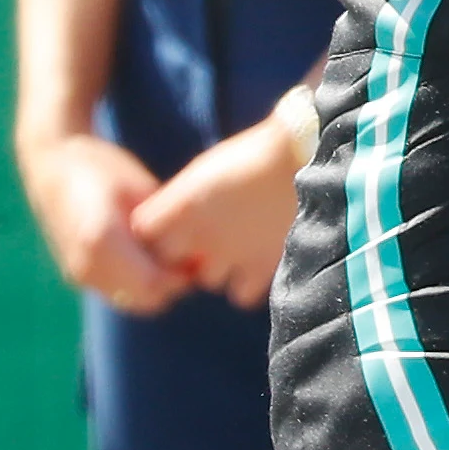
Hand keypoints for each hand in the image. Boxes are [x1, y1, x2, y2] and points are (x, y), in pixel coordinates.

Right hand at [19, 131, 186, 317]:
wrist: (53, 165)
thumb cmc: (103, 168)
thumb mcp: (140, 190)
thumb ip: (162, 227)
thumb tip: (193, 255)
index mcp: (102, 240)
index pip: (153, 284)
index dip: (181, 277)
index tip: (197, 257)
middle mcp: (86, 265)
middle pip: (144, 300)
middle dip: (170, 285)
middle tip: (187, 259)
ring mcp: (78, 273)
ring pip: (130, 300)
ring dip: (152, 288)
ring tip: (167, 256)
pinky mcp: (75, 274)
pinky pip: (114, 292)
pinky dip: (135, 284)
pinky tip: (145, 256)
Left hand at [131, 117, 301, 309]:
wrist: (304, 155)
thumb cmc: (252, 155)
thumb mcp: (203, 172)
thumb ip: (177, 202)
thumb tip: (160, 223)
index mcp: (180, 206)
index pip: (144, 233)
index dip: (155, 231)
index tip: (167, 225)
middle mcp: (198, 235)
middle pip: (172, 263)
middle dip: (185, 255)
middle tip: (206, 239)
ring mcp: (230, 254)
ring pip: (208, 280)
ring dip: (219, 267)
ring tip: (240, 244)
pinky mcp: (260, 267)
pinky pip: (241, 294)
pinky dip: (247, 283)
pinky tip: (257, 261)